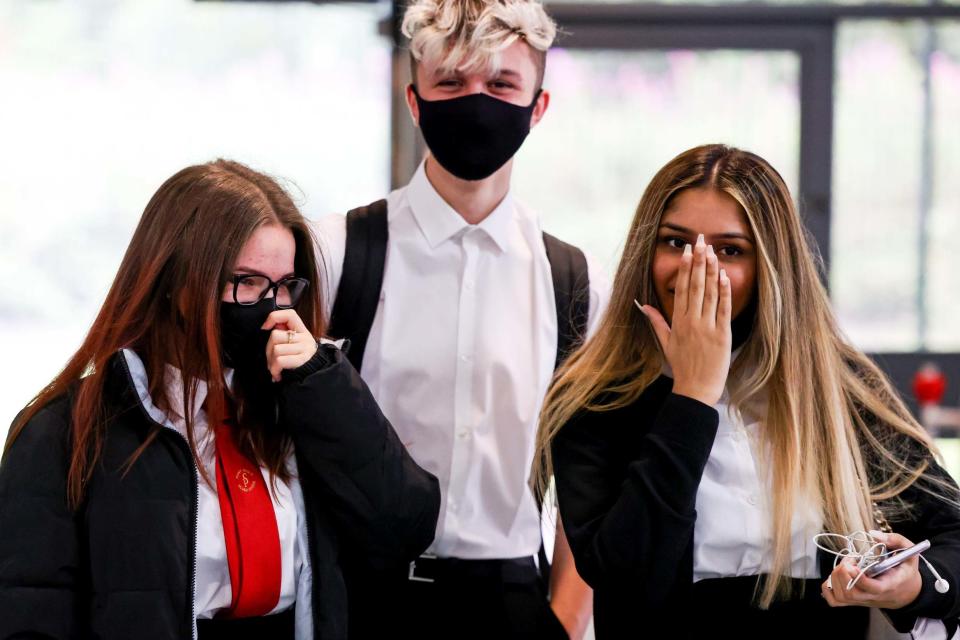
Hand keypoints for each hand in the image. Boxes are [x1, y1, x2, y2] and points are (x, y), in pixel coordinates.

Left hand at [262, 309, 317, 381]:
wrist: (314, 376)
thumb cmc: (299, 361)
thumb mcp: (295, 344)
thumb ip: (283, 333)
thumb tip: (267, 326)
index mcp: (302, 330)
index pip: (290, 315)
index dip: (274, 317)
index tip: (265, 328)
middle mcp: (305, 337)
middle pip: (275, 335)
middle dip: (268, 350)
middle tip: (271, 360)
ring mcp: (304, 348)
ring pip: (276, 349)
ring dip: (271, 362)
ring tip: (275, 369)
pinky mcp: (302, 360)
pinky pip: (280, 360)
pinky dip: (274, 370)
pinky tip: (277, 374)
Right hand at [639, 234, 731, 405]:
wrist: (696, 389)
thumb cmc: (682, 366)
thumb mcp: (666, 343)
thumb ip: (657, 322)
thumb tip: (643, 306)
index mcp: (678, 322)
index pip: (681, 289)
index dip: (685, 269)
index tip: (687, 251)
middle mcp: (691, 322)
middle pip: (695, 286)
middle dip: (698, 262)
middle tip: (700, 242)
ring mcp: (707, 328)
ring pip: (709, 294)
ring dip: (711, 271)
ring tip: (712, 252)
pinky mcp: (722, 335)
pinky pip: (723, 309)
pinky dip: (724, 292)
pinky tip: (725, 276)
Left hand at [821, 532, 922, 609]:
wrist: (907, 593)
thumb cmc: (905, 571)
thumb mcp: (909, 553)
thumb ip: (895, 540)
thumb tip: (873, 533)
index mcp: (889, 585)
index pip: (873, 588)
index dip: (860, 578)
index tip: (852, 565)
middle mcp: (874, 596)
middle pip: (852, 593)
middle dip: (843, 573)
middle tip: (850, 559)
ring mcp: (863, 601)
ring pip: (841, 597)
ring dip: (836, 577)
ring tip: (845, 565)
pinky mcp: (854, 602)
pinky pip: (835, 601)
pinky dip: (828, 587)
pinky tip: (836, 575)